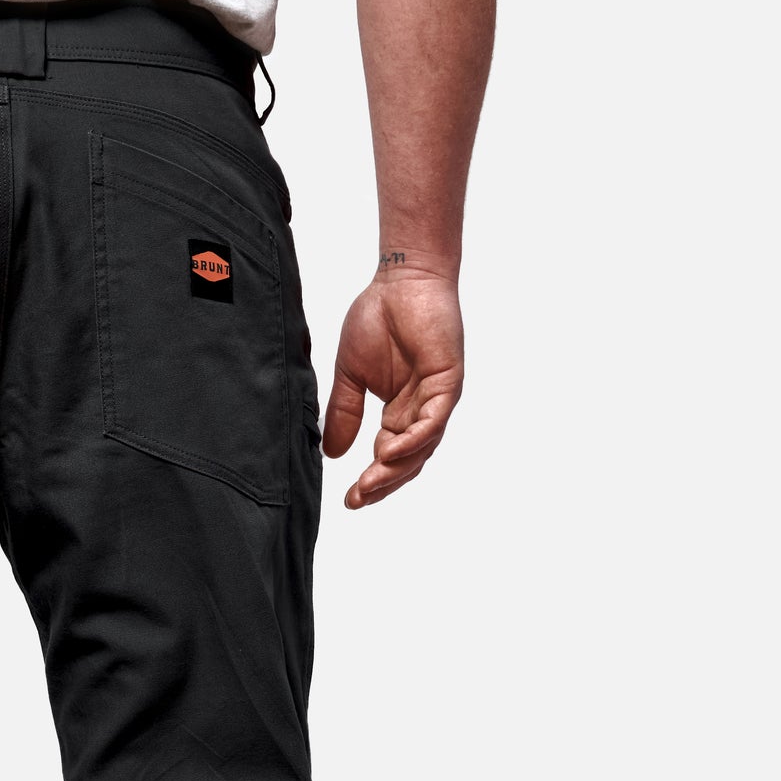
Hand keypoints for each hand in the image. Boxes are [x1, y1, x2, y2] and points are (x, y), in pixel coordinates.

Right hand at [322, 271, 464, 508]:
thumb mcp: (350, 375)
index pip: (389, 457)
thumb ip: (343, 413)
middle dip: (383, 484)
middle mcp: (420, 410)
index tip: (348, 499)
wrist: (401, 279)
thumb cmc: (378, 317)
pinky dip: (413, 440)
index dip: (371, 480)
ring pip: (422, 447)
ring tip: (369, 484)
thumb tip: (331, 455)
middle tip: (357, 500)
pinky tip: (389, 452)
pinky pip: (433, 421)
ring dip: (396, 468)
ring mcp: (436, 398)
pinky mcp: (448, 382)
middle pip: (408, 461)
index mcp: (399, 412)